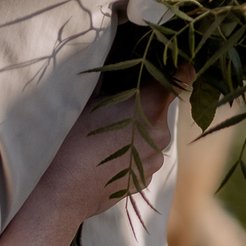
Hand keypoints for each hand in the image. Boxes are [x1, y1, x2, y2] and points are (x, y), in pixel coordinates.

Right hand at [42, 68, 192, 226]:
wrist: (63, 191)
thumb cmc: (71, 139)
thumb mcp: (89, 100)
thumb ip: (113, 79)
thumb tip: (121, 54)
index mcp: (151, 106)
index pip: (182, 75)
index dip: (178, 67)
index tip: (169, 63)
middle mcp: (161, 131)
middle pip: (161, 106)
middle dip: (144, 102)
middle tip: (116, 104)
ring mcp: (156, 158)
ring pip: (152, 132)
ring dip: (136, 128)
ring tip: (105, 135)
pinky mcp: (147, 177)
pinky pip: (144, 155)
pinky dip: (131, 151)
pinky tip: (106, 156)